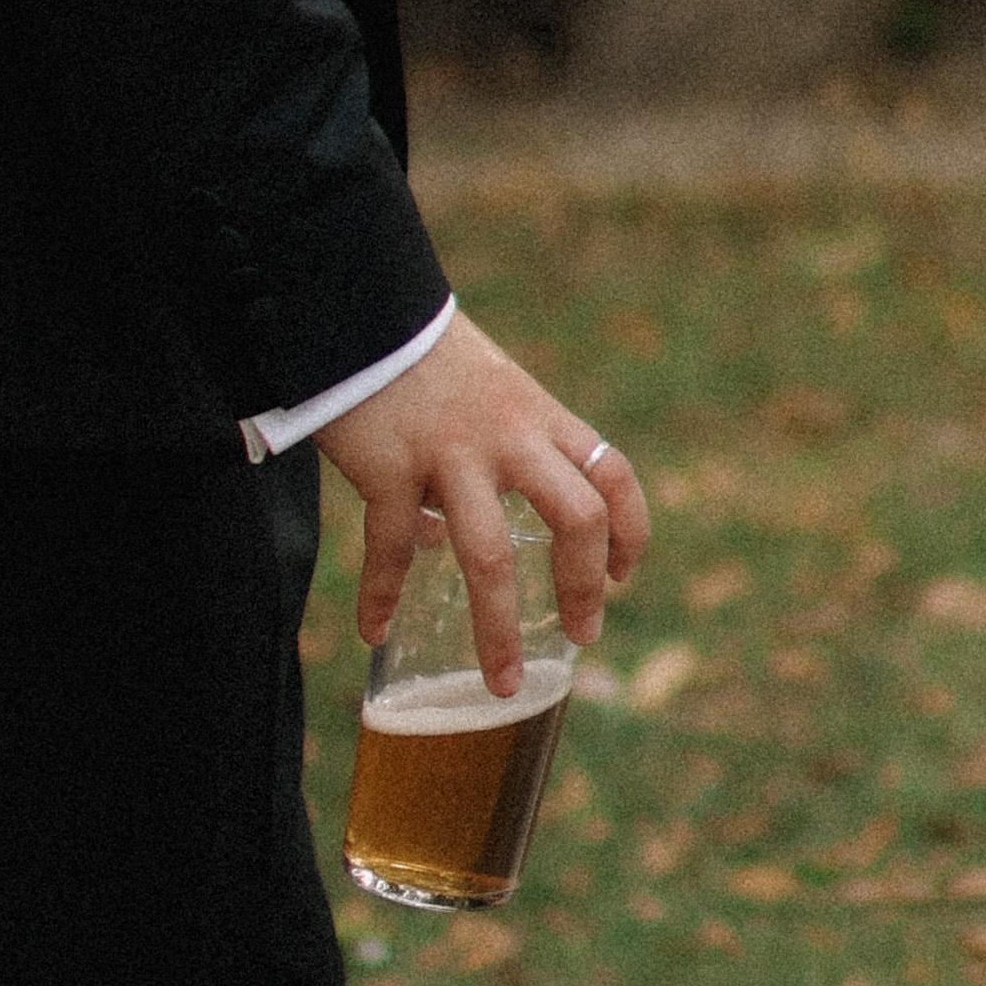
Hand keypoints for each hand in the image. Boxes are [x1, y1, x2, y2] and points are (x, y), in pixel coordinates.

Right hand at [315, 313, 650, 685]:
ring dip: (498, 629)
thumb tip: (450, 537)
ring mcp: (450, 453)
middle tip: (584, 636)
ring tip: (499, 682)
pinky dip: (382, 595)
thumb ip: (491, 454)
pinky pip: (393, 547)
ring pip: (490, 555)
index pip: (610, 473)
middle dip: (583, 587)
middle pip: (575, 518)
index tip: (623, 576)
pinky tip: (375, 630)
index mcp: (537, 414)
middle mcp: (507, 435)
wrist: (356, 303)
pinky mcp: (388, 465)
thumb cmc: (419, 351)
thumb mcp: (484, 389)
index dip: (630, 530)